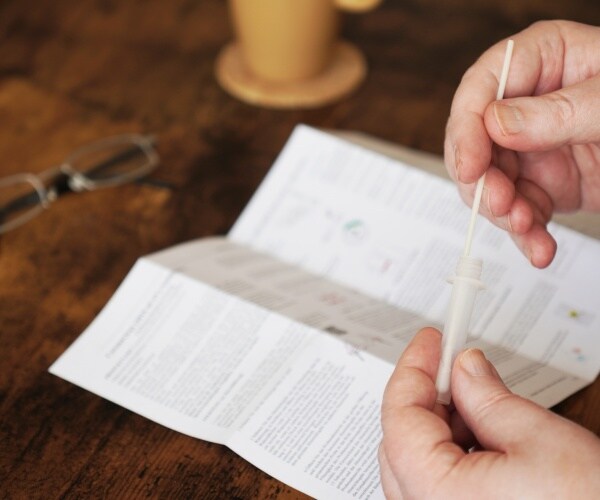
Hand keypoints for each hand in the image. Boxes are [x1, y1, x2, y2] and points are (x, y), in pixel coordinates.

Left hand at [379, 328, 599, 498]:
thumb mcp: (539, 440)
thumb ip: (488, 398)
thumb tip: (464, 368)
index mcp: (436, 495)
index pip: (399, 416)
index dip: (414, 369)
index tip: (430, 341)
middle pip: (402, 440)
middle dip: (428, 397)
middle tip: (455, 366)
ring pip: (417, 464)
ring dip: (442, 426)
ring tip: (479, 402)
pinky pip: (436, 488)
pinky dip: (452, 455)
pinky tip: (482, 439)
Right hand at [445, 21, 599, 267]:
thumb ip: (559, 112)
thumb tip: (496, 124)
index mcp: (542, 61)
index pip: (481, 89)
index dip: (466, 130)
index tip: (471, 167)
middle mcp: (527, 105)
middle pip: (475, 143)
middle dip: (482, 181)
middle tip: (500, 203)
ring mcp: (532, 147)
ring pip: (490, 184)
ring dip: (504, 214)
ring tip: (527, 228)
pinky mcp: (544, 183)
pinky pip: (520, 210)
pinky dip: (527, 234)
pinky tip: (539, 247)